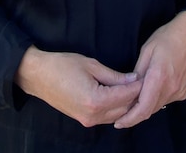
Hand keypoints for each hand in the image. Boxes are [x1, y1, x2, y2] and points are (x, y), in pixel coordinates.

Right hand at [15, 47, 142, 127]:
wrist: (38, 76)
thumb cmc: (62, 65)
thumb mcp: (91, 65)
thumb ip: (114, 75)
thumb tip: (133, 79)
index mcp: (96, 100)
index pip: (126, 96)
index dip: (138, 85)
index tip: (147, 76)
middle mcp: (93, 115)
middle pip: (124, 109)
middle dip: (135, 96)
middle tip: (144, 82)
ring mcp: (88, 120)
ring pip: (117, 116)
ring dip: (126, 103)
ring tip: (133, 88)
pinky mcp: (84, 120)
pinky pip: (106, 117)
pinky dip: (115, 108)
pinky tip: (119, 96)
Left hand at [113, 12, 185, 128]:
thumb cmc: (166, 38)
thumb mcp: (146, 51)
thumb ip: (137, 73)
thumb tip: (129, 90)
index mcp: (159, 76)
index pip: (143, 107)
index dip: (130, 119)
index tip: (118, 123)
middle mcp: (171, 87)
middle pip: (149, 110)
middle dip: (134, 114)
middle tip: (119, 114)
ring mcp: (179, 91)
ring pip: (157, 106)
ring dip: (144, 107)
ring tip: (131, 102)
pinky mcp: (183, 91)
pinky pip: (165, 101)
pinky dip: (154, 101)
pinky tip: (147, 94)